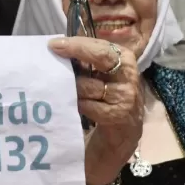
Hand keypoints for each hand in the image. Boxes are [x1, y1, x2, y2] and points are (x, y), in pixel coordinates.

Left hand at [48, 37, 142, 184]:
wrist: (119, 141)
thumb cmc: (104, 104)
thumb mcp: (99, 80)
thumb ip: (86, 63)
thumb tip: (58, 47)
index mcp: (126, 62)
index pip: (103, 46)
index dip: (78, 43)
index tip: (54, 44)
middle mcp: (130, 76)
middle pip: (103, 57)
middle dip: (77, 51)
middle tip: (54, 50)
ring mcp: (127, 98)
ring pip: (90, 85)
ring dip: (73, 88)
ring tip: (65, 91)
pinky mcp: (119, 117)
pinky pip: (89, 106)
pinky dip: (78, 106)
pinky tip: (74, 108)